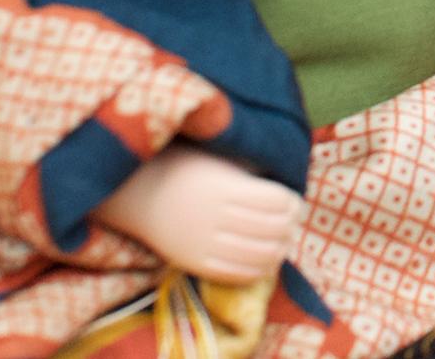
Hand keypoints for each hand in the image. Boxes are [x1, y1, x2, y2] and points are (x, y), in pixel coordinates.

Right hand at [94, 144, 302, 283]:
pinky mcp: (196, 264)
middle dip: (291, 226)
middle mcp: (217, 218)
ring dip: (280, 249)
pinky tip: (265, 259)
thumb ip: (252, 173)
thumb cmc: (187, 168)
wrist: (139, 192)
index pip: (278, 202)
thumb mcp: (221, 160)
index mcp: (226, 188)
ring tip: (283, 240)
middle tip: (293, 221)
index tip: (295, 200)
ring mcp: (205, 244)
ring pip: (261, 256)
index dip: (293, 203)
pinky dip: (260, 269)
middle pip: (274, 230)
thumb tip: (287, 188)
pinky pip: (239, 275)